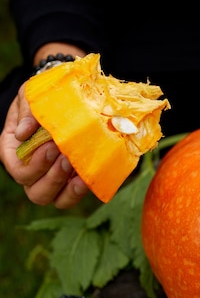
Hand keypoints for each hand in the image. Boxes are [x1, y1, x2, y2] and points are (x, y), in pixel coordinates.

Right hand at [0, 82, 88, 207]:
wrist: (69, 100)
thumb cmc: (45, 98)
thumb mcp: (31, 97)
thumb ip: (27, 112)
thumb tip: (23, 133)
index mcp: (14, 152)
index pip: (17, 169)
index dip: (33, 165)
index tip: (50, 147)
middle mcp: (32, 171)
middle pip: (35, 192)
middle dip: (51, 178)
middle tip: (65, 157)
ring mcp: (54, 179)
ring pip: (55, 200)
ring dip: (66, 188)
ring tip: (77, 166)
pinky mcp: (73, 182)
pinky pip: (74, 196)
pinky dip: (79, 192)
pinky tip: (87, 178)